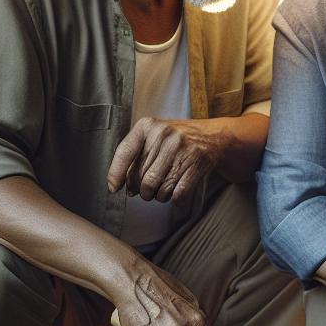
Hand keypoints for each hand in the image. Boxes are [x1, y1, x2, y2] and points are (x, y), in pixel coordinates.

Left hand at [107, 117, 225, 203]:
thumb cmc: (175, 139)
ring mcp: (182, 149)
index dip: (116, 174)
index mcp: (148, 125)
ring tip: (160, 191)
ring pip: (159, 188)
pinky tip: (174, 194)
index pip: (125, 152)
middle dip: (142, 190)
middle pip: (142, 177)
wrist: (211, 136)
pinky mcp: (197, 163)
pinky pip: (178, 193)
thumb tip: (120, 185)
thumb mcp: (153, 135)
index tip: (114, 188)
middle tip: (145, 190)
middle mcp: (164, 135)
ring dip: (158, 196)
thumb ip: (134, 154)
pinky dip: (174, 200)